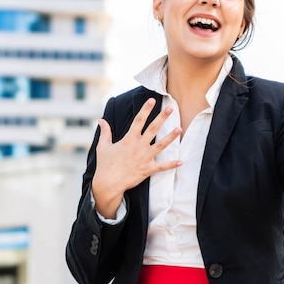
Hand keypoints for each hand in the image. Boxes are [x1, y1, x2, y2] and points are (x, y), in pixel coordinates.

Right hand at [92, 98, 182, 218]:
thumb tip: (101, 121)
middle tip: (170, 108)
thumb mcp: (103, 146)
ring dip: (171, 137)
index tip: (152, 100)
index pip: (139, 121)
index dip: (145, 109)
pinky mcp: (147, 169)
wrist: (108, 183)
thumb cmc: (105, 165)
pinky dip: (172, 164)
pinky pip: (162, 167)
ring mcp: (144, 158)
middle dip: (162, 118)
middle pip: (153, 129)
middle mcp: (138, 146)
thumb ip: (105, 132)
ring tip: (179, 129)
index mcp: (129, 139)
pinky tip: (181, 161)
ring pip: (161, 145)